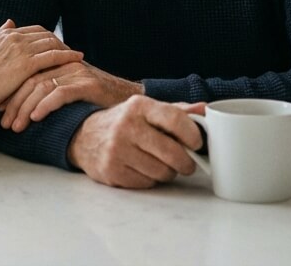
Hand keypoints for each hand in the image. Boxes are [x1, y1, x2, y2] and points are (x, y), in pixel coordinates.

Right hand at [0, 20, 83, 109]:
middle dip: (59, 42)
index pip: (33, 31)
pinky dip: (67, 56)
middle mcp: (15, 37)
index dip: (46, 37)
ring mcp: (22, 49)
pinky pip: (53, 56)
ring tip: (78, 55)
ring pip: (51, 43)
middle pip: (45, 35)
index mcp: (5, 35)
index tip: (56, 44)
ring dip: (66, 48)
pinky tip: (77, 60)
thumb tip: (10, 21)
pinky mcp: (27, 64)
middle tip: (70, 51)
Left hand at [0, 60, 142, 131]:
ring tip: (16, 127)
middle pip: (31, 79)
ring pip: (42, 86)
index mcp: (56, 60)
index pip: (26, 71)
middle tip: (3, 122)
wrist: (126, 100)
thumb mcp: (67, 90)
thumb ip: (46, 89)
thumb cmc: (93, 99)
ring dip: (25, 108)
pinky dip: (46, 105)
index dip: (10, 89)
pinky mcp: (88, 84)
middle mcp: (65, 62)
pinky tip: (36, 118)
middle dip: (14, 102)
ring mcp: (77, 72)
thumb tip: (20, 103)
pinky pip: (61, 93)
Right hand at [65, 96, 203, 188]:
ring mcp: (117, 150)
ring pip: (161, 172)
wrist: (84, 136)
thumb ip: (176, 111)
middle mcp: (126, 126)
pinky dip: (150, 180)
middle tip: (187, 164)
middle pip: (171, 152)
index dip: (192, 135)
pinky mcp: (111, 171)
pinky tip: (144, 169)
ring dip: (168, 172)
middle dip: (186, 162)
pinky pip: (146, 183)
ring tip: (161, 164)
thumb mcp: (147, 110)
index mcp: (139, 106)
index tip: (197, 143)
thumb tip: (205, 109)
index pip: (175, 119)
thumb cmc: (125, 122)